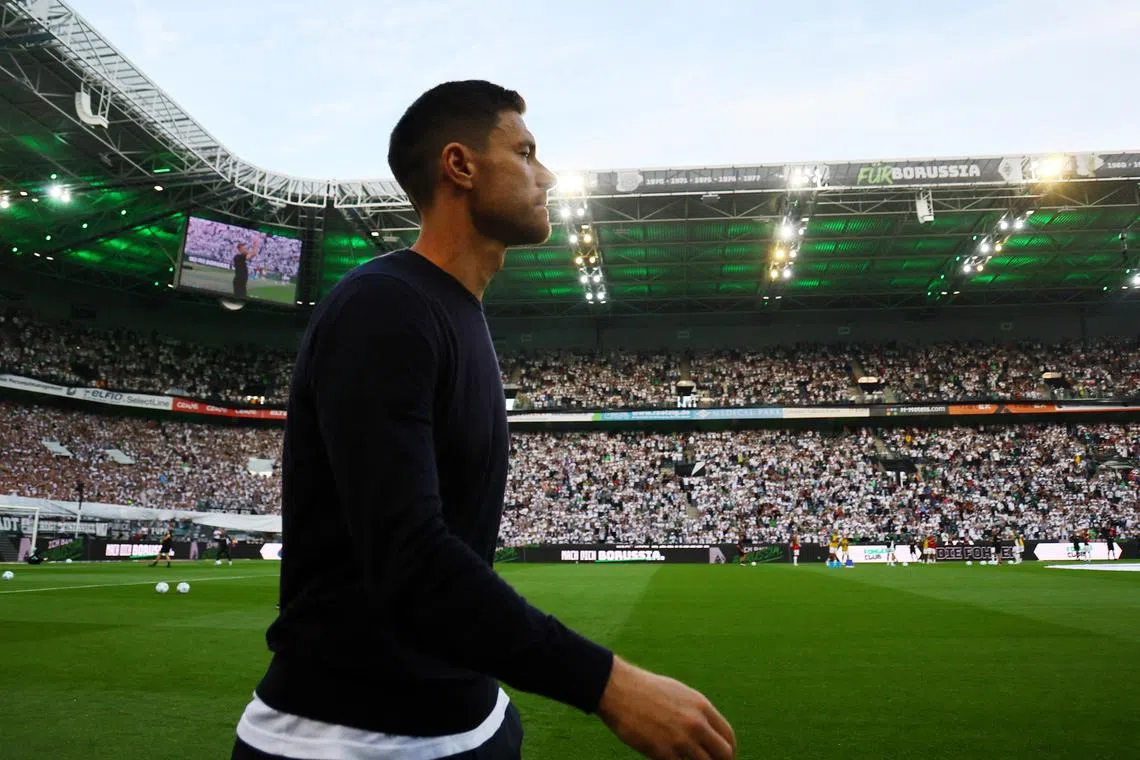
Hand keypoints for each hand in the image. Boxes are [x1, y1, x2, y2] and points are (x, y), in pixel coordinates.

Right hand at [596, 655, 735, 759]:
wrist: (619, 690)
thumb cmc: (646, 690)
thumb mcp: (679, 694)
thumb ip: (696, 712)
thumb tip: (707, 730)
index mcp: (701, 706)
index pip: (728, 736)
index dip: (727, 750)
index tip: (721, 756)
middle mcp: (696, 724)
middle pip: (724, 755)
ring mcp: (681, 740)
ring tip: (686, 758)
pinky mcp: (664, 753)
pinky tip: (669, 758)